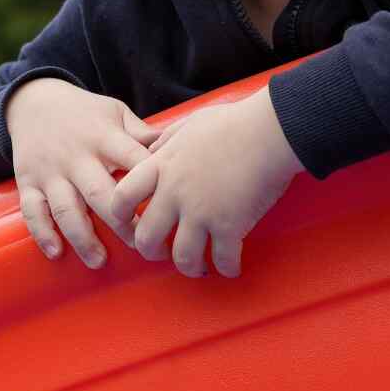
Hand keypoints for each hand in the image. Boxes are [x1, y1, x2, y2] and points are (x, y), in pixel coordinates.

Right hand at [6, 77, 158, 268]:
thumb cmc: (86, 113)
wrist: (34, 101)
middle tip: (143, 246)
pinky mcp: (29, 182)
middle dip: (121, 223)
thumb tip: (179, 149)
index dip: (150, 185)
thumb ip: (143, 134)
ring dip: (83, 237)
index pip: (132, 161)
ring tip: (99, 261)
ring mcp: (50, 171)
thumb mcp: (116, 113)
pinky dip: (43, 233)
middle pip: (99, 193)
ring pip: (65, 208)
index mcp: (103, 137)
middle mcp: (76, 156)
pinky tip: (57, 253)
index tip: (169, 208)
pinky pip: (33, 211)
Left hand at [108, 88, 305, 277]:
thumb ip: (167, 139)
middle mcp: (176, 193)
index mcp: (163, 166)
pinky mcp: (230, 225)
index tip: (129, 222)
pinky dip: (227, 268)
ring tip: (200, 267)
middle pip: (147, 237)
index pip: (123, 196)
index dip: (120, 215)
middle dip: (152, 252)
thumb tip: (154, 148)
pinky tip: (232, 268)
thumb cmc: (235, 122)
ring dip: (190, 267)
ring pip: (183, 257)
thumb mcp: (190, 123)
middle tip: (163, 253)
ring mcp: (202, 212)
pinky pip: (222, 259)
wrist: (269, 131)